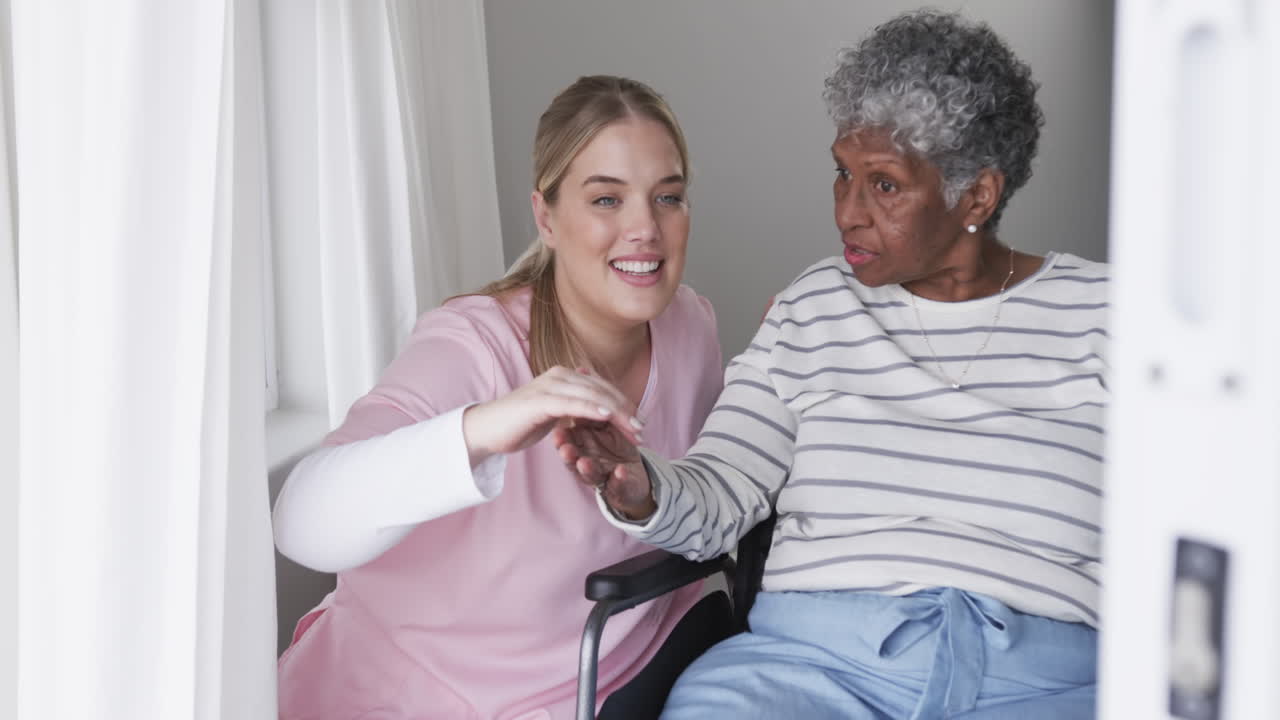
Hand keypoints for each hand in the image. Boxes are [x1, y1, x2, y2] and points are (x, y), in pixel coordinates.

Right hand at [462, 366, 642, 466]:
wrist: (488, 429)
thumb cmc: (520, 422)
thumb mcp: (552, 409)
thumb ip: (572, 400)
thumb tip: (590, 380)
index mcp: (564, 376)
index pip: (602, 388)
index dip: (623, 404)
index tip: (639, 423)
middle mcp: (559, 375)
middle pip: (602, 391)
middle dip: (625, 410)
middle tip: (642, 430)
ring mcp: (550, 386)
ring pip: (592, 396)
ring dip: (616, 413)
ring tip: (633, 428)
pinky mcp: (541, 401)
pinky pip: (573, 404)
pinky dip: (592, 409)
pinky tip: (607, 417)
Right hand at [551, 420, 654, 520]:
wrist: (634, 476)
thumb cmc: (615, 445)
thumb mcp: (603, 425)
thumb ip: (593, 413)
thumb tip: (582, 390)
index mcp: (580, 447)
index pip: (568, 442)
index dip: (563, 438)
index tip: (557, 431)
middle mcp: (586, 462)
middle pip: (573, 460)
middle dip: (569, 455)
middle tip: (564, 449)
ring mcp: (602, 476)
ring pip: (590, 475)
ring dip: (587, 469)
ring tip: (584, 463)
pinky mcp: (619, 488)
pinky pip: (618, 484)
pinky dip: (619, 479)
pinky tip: (620, 471)